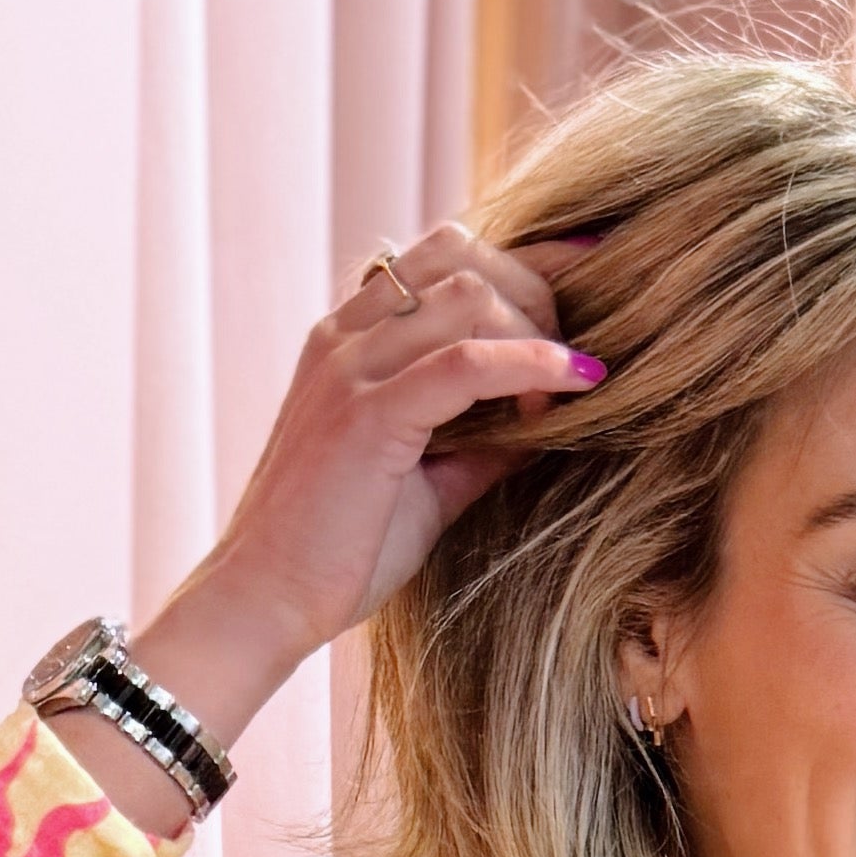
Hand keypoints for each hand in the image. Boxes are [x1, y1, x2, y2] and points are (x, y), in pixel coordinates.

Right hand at [121, 228, 599, 756]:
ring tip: (566, 391)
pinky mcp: (367, 415)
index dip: (525, 260)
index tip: (589, 276)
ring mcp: (351, 369)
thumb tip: (546, 420)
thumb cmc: (340, 552)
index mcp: (350, 340)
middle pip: (462, 256)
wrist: (265, 600)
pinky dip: (530, 364)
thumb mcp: (427, 484)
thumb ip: (480, 443)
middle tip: (575, 359)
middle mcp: (345, 337)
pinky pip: (465, 363)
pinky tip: (576, 383)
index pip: (443, 257)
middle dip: (537, 293)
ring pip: (468, 294)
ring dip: (536, 331)